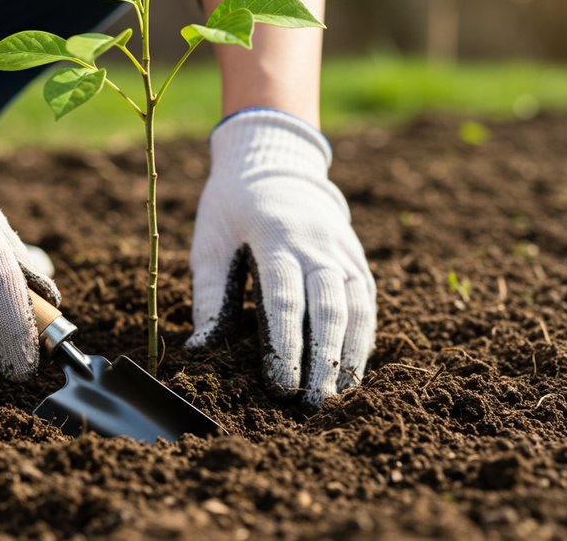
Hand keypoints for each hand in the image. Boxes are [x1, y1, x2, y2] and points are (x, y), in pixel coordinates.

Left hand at [188, 110, 375, 406]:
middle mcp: (317, 245)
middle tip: (312, 404)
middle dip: (322, 360)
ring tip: (339, 396)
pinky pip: (367, 301)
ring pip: (356, 308)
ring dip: (350, 355)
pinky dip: (364, 337)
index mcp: (275, 237)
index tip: (282, 385)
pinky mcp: (356, 259)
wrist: (276, 162)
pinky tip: (355, 371)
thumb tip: (199, 351)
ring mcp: (342, 251)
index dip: (286, 346)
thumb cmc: (233, 208)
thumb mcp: (210, 242)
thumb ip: (209, 296)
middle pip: (327, 309)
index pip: (285, 300)